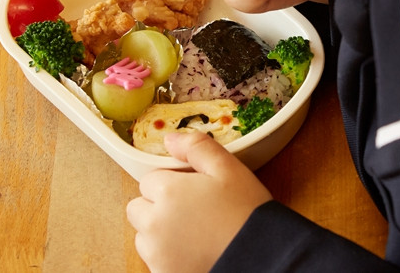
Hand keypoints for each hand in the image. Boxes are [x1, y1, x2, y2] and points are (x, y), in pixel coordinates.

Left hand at [127, 132, 271, 271]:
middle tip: (192, 211)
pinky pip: (154, 260)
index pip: (150, 180)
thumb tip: (170, 139)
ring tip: (195, 233)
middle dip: (159, 207)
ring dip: (160, 233)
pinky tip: (194, 251)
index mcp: (167, 191)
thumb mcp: (229, 169)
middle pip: (139, 208)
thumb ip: (197, 148)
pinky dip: (168, 257)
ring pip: (144, 236)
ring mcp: (155, 252)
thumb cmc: (246, 213)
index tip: (193, 190)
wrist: (260, 257)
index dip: (172, 183)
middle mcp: (153, 222)